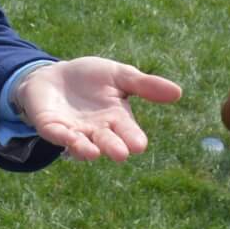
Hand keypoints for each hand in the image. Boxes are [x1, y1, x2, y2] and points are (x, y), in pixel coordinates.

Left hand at [11, 57, 182, 162]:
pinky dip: (62, 137)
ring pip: (81, 144)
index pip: (128, 132)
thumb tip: (178, 92)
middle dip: (113, 147)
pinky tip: (68, 137)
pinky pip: (56, 134)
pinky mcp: (51, 126)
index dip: (133, 138)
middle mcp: (97, 130)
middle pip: (107, 142)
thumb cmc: (91, 78)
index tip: (139, 145)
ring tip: (93, 153)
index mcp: (117, 119)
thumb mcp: (119, 75)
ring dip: (86, 149)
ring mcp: (73, 131)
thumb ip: (144, 84)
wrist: (54, 74)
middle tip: (121, 153)